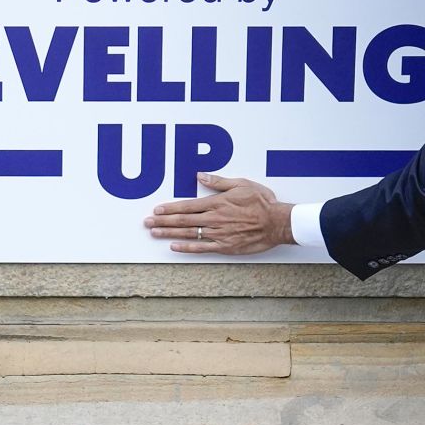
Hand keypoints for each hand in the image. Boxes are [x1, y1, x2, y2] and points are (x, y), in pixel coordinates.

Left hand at [144, 173, 295, 254]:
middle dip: (163, 221)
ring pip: (188, 234)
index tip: (156, 210)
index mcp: (217, 203)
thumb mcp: (241, 184)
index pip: (187, 206)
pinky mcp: (225, 247)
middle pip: (183, 220)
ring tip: (154, 233)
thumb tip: (200, 176)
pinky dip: (186, 247)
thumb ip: (218, 181)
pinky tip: (174, 246)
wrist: (277, 222)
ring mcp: (218, 234)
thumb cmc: (261, 202)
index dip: (169, 208)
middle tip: (147, 223)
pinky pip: (201, 248)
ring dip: (169, 233)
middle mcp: (214, 219)